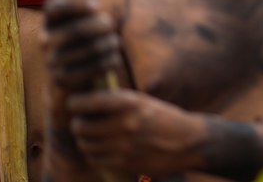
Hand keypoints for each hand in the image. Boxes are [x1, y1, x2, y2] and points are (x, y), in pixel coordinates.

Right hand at [42, 0, 121, 91]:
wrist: (65, 80)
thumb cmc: (79, 40)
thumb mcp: (81, 18)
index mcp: (49, 20)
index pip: (55, 6)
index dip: (77, 3)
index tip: (98, 4)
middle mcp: (45, 39)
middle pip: (78, 29)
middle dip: (102, 25)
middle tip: (111, 24)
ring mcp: (52, 61)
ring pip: (90, 48)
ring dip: (109, 43)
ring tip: (115, 42)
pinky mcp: (62, 79)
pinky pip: (92, 67)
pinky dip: (108, 61)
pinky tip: (113, 57)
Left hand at [67, 90, 197, 175]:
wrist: (188, 142)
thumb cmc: (164, 118)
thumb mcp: (143, 102)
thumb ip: (117, 102)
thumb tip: (87, 100)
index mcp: (129, 103)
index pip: (87, 102)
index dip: (75, 102)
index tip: (74, 103)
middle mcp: (124, 123)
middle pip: (80, 126)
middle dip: (78, 124)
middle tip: (82, 122)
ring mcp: (123, 145)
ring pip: (85, 145)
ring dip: (84, 140)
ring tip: (91, 136)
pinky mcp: (124, 162)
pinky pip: (95, 159)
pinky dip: (93, 154)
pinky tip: (101, 149)